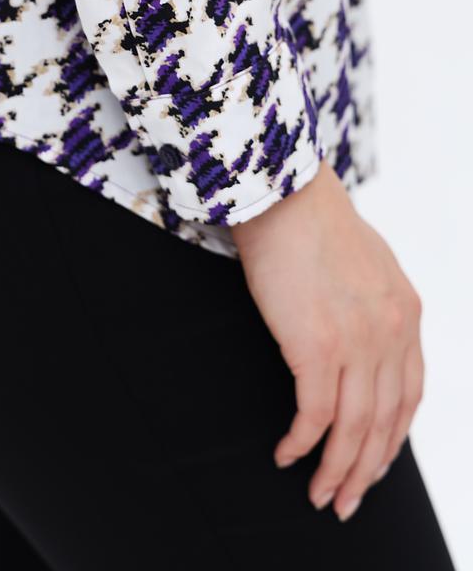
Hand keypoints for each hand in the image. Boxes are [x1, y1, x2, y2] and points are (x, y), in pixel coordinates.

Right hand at [230, 158, 423, 521]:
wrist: (286, 195)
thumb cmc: (315, 223)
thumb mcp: (370, 266)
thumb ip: (377, 307)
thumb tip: (363, 341)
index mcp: (406, 314)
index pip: (409, 396)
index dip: (393, 440)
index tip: (376, 464)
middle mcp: (391, 334)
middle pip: (385, 422)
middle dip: (367, 470)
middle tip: (347, 500)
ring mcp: (357, 342)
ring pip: (354, 428)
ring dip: (336, 469)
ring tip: (320, 495)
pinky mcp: (316, 346)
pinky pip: (314, 414)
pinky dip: (303, 442)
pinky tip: (288, 454)